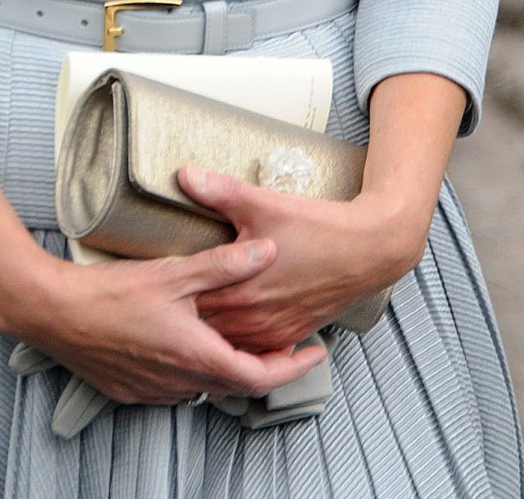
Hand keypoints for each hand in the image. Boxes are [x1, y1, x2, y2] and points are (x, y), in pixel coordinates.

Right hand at [7, 237, 321, 406]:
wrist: (54, 314)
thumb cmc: (111, 294)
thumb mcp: (174, 272)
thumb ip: (224, 264)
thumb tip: (268, 250)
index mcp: (196, 356)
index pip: (259, 375)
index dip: (292, 366)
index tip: (314, 353)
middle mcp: (179, 382)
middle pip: (235, 383)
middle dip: (264, 365)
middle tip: (284, 344)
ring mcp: (154, 390)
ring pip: (204, 385)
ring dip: (227, 366)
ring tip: (240, 338)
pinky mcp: (132, 390)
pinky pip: (175, 386)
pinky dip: (194, 369)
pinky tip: (189, 343)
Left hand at [177, 167, 419, 352]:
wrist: (369, 250)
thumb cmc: (318, 229)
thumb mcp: (263, 203)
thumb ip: (219, 192)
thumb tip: (184, 175)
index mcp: (242, 292)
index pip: (192, 304)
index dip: (172, 297)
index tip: (155, 288)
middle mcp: (256, 319)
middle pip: (207, 329)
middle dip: (187, 319)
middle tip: (164, 308)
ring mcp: (276, 330)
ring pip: (231, 344)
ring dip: (211, 335)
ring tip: (188, 325)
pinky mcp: (293, 332)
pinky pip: (258, 349)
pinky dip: (240, 344)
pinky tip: (230, 334)